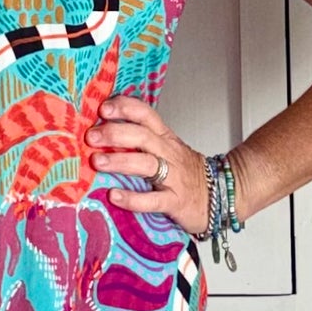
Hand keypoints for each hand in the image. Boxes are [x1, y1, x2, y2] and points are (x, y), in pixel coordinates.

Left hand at [87, 95, 211, 236]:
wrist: (220, 196)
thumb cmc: (186, 174)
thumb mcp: (168, 149)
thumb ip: (142, 142)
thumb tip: (104, 134)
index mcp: (165, 138)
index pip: (146, 115)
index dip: (126, 108)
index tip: (103, 108)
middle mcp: (169, 153)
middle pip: (143, 136)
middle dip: (116, 133)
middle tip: (92, 137)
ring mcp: (174, 177)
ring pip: (146, 164)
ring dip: (120, 161)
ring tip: (97, 161)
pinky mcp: (175, 202)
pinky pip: (153, 200)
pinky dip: (133, 198)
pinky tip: (114, 196)